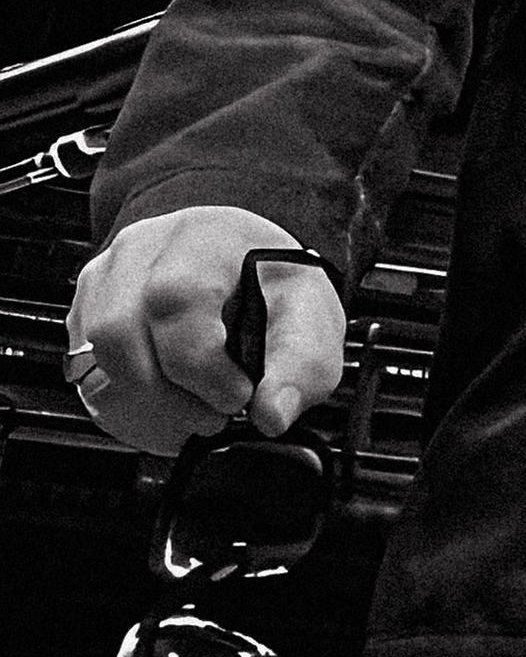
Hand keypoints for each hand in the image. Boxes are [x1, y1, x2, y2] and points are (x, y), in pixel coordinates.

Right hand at [67, 205, 343, 450]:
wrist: (241, 260)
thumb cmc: (271, 284)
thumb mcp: (311, 317)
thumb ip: (301, 365)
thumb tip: (271, 415)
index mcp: (202, 241)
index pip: (174, 301)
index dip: (202, 366)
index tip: (238, 396)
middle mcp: (140, 252)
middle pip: (118, 333)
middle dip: (168, 395)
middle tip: (215, 413)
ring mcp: (104, 280)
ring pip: (91, 357)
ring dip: (144, 404)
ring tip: (194, 412)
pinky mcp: (85, 312)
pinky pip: (82, 370)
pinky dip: (126, 403)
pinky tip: (168, 407)